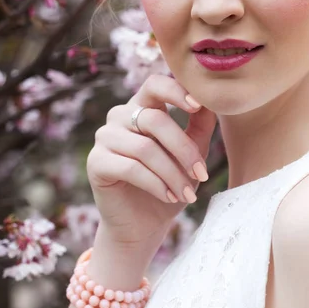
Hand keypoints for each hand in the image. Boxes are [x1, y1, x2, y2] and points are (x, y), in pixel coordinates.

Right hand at [86, 73, 216, 248]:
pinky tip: (170, 197)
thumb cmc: (171, 181)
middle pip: (155, 120)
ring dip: (173, 173)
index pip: (155, 84)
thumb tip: (212, 100)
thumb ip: (200, 124)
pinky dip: (156, 184)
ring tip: (188, 194)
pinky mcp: (96, 162)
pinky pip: (130, 168)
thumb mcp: (192, 151)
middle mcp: (120, 116)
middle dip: (183, 149)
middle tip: (202, 174)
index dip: (176, 91)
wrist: (144, 223)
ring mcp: (105, 137)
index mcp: (143, 106)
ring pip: (145, 148)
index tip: (199, 106)